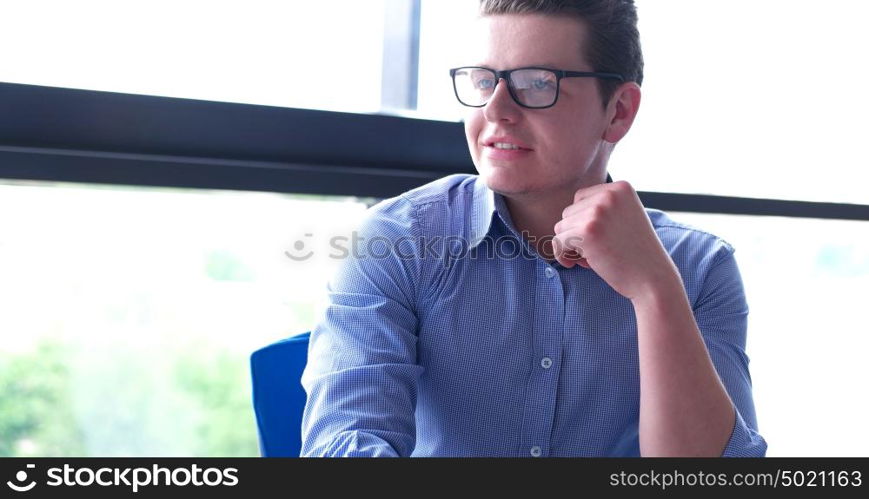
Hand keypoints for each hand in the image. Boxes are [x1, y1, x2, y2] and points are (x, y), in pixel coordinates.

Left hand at [552, 180, 679, 300]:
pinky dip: (563, 256)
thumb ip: (601, 208)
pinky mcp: (587, 232)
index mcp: (620, 188)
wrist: (653, 279)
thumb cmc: (636, 253)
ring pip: (561, 227)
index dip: (584, 221)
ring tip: (593, 257)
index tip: (599, 238)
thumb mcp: (624, 218)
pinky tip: (581, 264)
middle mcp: (609, 195)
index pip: (581, 198)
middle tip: (597, 251)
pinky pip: (558, 242)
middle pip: (568, 211)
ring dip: (571, 246)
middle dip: (577, 234)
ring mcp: (598, 212)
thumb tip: (564, 214)